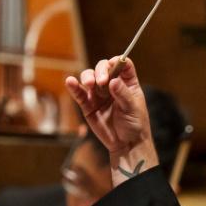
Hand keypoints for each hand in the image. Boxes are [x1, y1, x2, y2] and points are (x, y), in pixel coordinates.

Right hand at [65, 58, 158, 177]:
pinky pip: (79, 94)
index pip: (123, 65)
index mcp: (127, 82)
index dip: (118, 61)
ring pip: (89, 78)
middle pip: (103, 68)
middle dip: (101, 71)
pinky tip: (70, 82)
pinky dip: (74, 87)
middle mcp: (111, 85)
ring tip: (90, 84)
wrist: (127, 144)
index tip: (114, 64)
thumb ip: (122, 94)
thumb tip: (113, 81)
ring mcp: (99, 94)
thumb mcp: (132, 108)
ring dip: (88, 77)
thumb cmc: (135, 124)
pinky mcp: (88, 105)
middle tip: (101, 82)